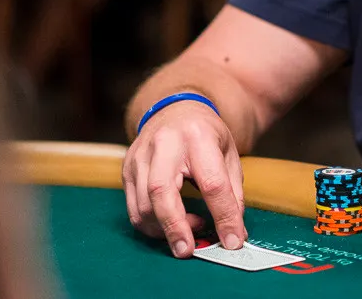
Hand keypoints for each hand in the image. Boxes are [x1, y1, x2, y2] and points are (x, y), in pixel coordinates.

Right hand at [122, 101, 246, 257]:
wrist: (175, 109)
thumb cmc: (206, 134)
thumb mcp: (229, 154)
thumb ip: (232, 192)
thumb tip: (234, 233)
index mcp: (198, 136)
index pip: (212, 183)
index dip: (223, 216)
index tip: (233, 241)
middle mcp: (164, 144)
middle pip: (161, 191)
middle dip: (175, 227)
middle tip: (189, 251)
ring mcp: (140, 156)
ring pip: (142, 205)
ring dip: (165, 228)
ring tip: (190, 229)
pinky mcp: (127, 169)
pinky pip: (133, 208)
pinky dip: (152, 225)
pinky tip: (172, 223)